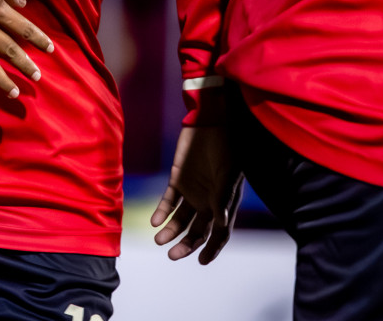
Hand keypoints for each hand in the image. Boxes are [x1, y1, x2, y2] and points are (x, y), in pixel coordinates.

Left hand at [151, 125, 242, 263]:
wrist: (211, 121)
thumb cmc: (226, 146)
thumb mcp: (227, 172)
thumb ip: (223, 197)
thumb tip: (221, 224)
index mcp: (225, 203)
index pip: (220, 233)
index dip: (212, 249)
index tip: (202, 261)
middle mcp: (208, 201)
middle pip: (197, 230)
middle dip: (186, 245)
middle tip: (173, 255)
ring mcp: (192, 191)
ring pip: (180, 219)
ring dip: (170, 231)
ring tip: (159, 241)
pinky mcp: (177, 179)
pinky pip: (168, 201)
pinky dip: (162, 212)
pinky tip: (155, 221)